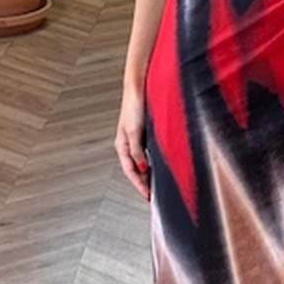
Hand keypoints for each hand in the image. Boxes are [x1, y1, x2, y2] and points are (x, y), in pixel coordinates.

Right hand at [115, 83, 150, 201]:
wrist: (139, 86)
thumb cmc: (134, 105)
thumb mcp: (135, 131)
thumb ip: (137, 151)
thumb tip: (142, 169)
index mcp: (122, 145)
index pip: (130, 171)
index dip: (139, 185)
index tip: (148, 197)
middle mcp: (129, 144)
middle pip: (135, 169)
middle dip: (143, 183)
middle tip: (153, 196)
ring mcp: (137, 139)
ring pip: (142, 162)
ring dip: (148, 174)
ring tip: (157, 186)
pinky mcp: (145, 133)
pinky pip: (148, 153)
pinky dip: (153, 162)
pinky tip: (161, 166)